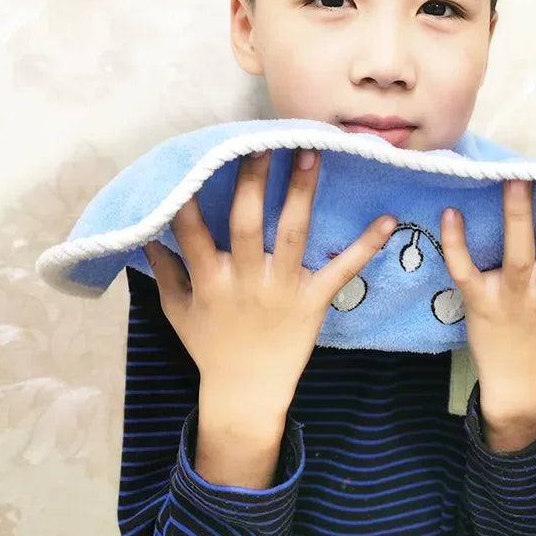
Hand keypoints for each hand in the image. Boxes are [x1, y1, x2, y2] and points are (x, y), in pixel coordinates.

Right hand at [143, 148, 396, 417]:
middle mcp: (245, 280)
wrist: (246, 393)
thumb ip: (163, 272)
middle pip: (247, 223)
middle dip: (253, 181)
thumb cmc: (210, 349)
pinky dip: (365, 246)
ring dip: (302, 193)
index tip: (195, 161)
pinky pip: (341, 270)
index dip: (189, 197)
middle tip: (262, 142)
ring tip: (311, 154)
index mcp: (209, 280)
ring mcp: (281, 289)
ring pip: (292, 234)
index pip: (192, 231)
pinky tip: (388, 220)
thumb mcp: (177, 311)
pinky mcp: (313, 301)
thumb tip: (148, 236)